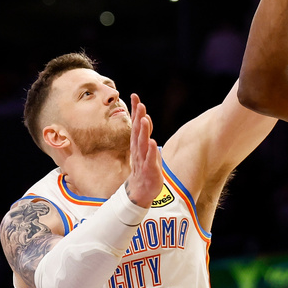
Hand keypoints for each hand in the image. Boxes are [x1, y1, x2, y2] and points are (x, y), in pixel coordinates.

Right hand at [125, 93, 162, 207]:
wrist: (140, 191)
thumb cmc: (144, 168)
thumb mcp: (145, 148)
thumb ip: (145, 134)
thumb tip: (145, 119)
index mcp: (138, 143)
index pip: (137, 124)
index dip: (136, 110)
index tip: (134, 96)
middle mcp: (139, 149)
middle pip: (139, 131)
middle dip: (139, 116)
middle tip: (139, 103)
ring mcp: (143, 159)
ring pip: (143, 143)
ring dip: (144, 131)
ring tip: (145, 119)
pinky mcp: (149, 170)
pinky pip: (150, 159)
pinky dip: (151, 150)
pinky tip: (153, 142)